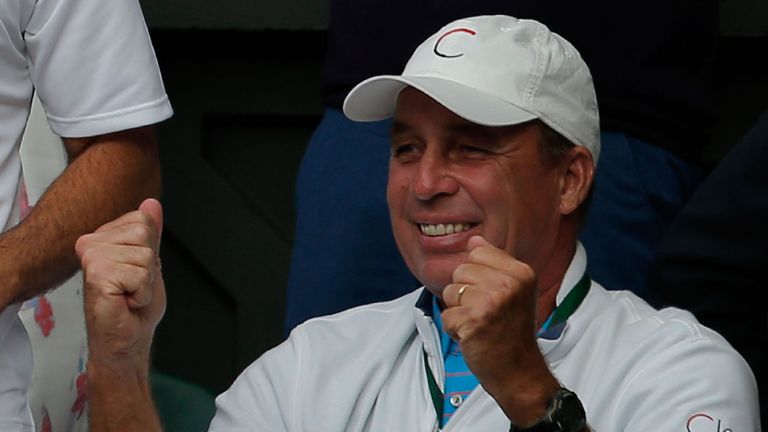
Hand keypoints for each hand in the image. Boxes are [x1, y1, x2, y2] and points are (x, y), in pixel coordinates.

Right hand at [77, 198, 165, 369]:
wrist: (127, 339)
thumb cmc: (135, 306)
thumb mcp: (149, 262)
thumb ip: (150, 233)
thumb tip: (152, 203)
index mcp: (102, 236)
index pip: (143, 220)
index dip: (150, 251)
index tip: (136, 272)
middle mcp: (91, 242)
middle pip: (145, 233)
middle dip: (150, 266)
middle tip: (132, 287)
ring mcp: (91, 257)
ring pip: (145, 255)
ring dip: (145, 282)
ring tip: (127, 295)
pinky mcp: (96, 275)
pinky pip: (141, 275)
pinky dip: (142, 294)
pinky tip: (124, 303)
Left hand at [441, 235, 559, 425]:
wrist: (519, 370)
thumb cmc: (512, 331)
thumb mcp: (513, 290)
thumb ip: (493, 264)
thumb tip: (473, 240)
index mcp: (520, 272)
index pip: (478, 251)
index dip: (476, 274)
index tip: (492, 295)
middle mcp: (508, 283)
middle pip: (460, 270)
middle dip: (465, 294)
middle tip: (486, 314)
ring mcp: (491, 301)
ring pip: (450, 291)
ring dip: (458, 311)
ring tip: (479, 324)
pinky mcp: (473, 320)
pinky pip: (446, 314)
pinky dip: (454, 329)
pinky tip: (473, 336)